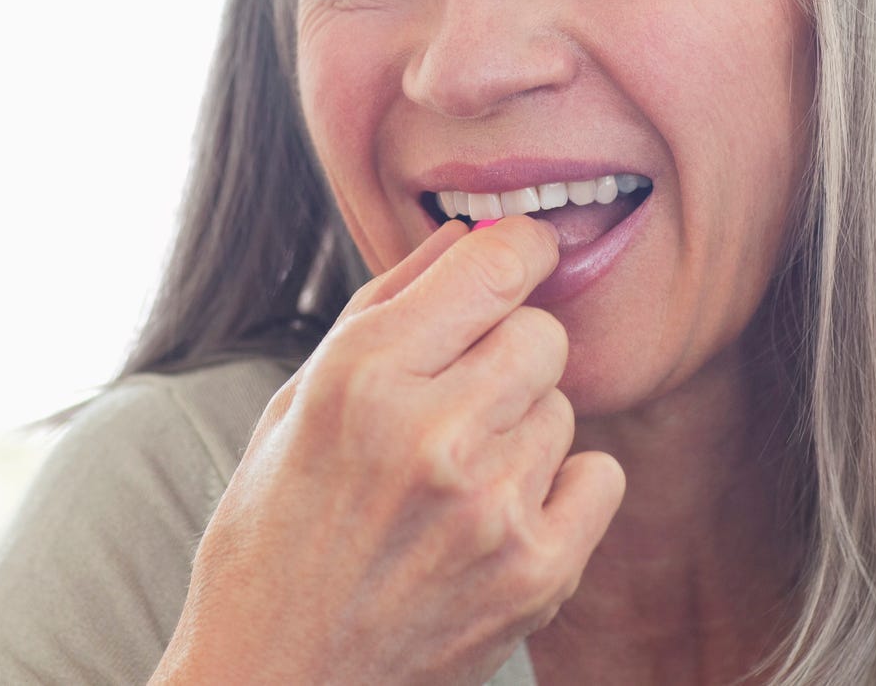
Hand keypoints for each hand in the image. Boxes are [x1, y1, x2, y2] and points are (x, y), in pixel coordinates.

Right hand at [154, 216, 625, 685]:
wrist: (276, 680)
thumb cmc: (273, 535)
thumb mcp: (296, 404)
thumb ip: (383, 307)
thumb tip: (466, 234)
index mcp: (361, 376)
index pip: (494, 263)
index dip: (518, 250)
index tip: (522, 257)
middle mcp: (429, 432)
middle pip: (541, 333)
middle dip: (509, 353)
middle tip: (464, 399)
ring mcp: (489, 506)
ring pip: (564, 409)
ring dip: (524, 431)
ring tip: (458, 480)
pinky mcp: (534, 573)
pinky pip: (601, 477)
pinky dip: (565, 491)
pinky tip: (502, 516)